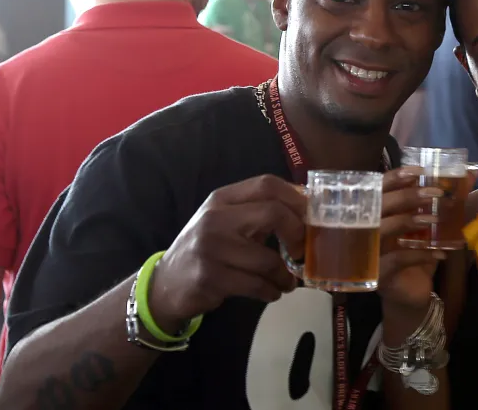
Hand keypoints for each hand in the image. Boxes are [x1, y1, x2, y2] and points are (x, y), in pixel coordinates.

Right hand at [146, 174, 306, 330]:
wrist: (166, 284)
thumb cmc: (207, 250)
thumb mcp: (227, 223)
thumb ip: (258, 213)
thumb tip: (305, 209)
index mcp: (222, 199)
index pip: (266, 184)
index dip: (296, 198)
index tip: (311, 217)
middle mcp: (215, 218)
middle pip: (273, 213)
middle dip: (296, 233)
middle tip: (302, 252)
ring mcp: (211, 248)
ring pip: (268, 259)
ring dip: (284, 275)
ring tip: (287, 282)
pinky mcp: (211, 277)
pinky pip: (256, 285)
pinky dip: (271, 291)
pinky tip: (271, 292)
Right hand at [376, 167, 444, 312]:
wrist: (410, 297)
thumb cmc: (416, 257)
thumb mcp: (424, 231)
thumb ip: (433, 208)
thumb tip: (460, 181)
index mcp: (374, 216)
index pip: (378, 190)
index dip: (395, 178)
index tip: (418, 172)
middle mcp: (366, 232)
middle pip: (378, 206)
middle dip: (406, 196)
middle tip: (434, 193)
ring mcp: (369, 253)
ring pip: (383, 229)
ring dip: (409, 221)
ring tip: (433, 219)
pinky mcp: (378, 274)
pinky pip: (397, 259)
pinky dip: (419, 254)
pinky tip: (439, 254)